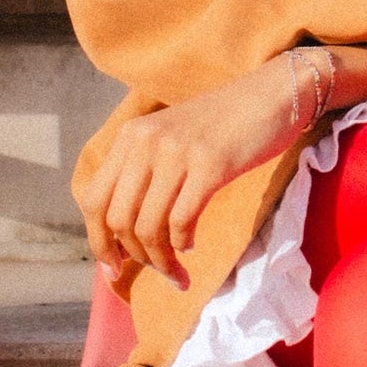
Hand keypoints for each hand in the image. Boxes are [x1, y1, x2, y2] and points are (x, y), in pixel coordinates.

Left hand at [79, 58, 302, 290]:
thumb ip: (144, 172)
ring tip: (177, 271)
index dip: (98, 241)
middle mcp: (145, 142)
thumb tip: (125, 234)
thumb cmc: (223, 125)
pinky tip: (191, 243)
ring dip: (161, 260)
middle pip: (118, 219)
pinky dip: (182, 242)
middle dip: (134, 256)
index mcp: (130, 136)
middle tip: (156, 271)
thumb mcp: (170, 138)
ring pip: (149, 226)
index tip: (113, 269)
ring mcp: (176, 152)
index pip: (93, 199)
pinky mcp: (210, 165)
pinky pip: (181, 220)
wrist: (273, 95)